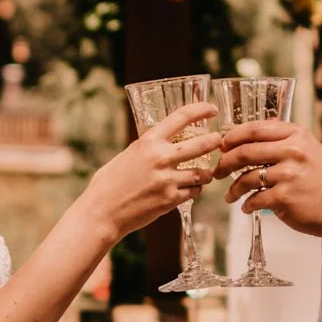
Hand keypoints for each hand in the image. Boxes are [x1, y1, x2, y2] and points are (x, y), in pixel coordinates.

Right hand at [83, 101, 221, 243]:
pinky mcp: (171, 200)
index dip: (201, 109)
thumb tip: (162, 142)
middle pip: (202, 144)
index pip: (181, 117)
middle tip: (219, 141)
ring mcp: (167, 180)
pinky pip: (194, 191)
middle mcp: (160, 158)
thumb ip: (147, 148)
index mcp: (148, 142)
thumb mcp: (127, 156)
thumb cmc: (109, 184)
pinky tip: (189, 188)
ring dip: (207, 172)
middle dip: (215, 141)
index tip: (212, 108)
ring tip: (205, 172)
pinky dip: (195, 189)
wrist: (101, 213)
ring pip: (203, 173)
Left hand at [217, 120, 321, 246]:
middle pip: (245, 151)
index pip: (254, 129)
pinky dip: (247, 204)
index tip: (222, 146)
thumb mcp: (309, 148)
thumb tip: (250, 134)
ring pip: (246, 177)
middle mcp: (292, 151)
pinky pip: (254, 199)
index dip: (232, 137)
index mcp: (296, 135)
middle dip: (225, 162)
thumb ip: (283, 138)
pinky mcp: (284, 198)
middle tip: (218, 170)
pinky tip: (247, 207)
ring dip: (233, 188)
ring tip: (230, 195)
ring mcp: (288, 175)